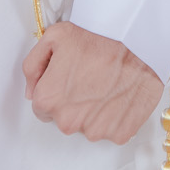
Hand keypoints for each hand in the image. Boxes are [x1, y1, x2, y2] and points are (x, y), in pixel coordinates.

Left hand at [22, 21, 163, 144]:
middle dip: (75, 103)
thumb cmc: (98, 36)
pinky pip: (113, 131)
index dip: (57, 91)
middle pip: (65, 119)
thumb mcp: (54, 37)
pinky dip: (117, 117)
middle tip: (91, 78)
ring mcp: (96, 130)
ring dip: (96, 112)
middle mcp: (69, 121)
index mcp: (49, 99)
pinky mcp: (121, 133)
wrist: (138, 39)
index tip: (71, 79)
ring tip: (108, 85)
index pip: (42, 108)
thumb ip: (32, 66)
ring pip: (89, 126)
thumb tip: (31, 91)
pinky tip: (121, 95)